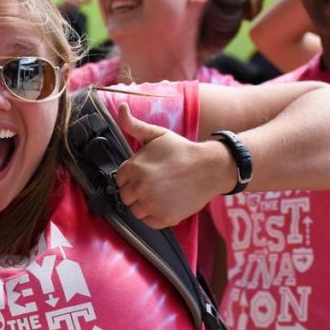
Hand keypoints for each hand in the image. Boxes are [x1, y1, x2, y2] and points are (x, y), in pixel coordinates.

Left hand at [113, 103, 225, 227]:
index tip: (147, 172)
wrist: (209, 167)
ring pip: (136, 211)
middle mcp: (139, 188)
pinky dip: (156, 215)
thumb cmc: (181, 150)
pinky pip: (149, 221)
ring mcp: (152, 205)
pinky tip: (167, 202)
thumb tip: (121, 107)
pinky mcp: (164, 218)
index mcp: (133, 169)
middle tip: (156, 183)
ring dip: (145, 204)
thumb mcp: (156, 134)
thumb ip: (133, 125)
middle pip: (126, 197)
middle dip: (137, 191)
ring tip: (162, 192)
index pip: (120, 180)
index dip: (132, 176)